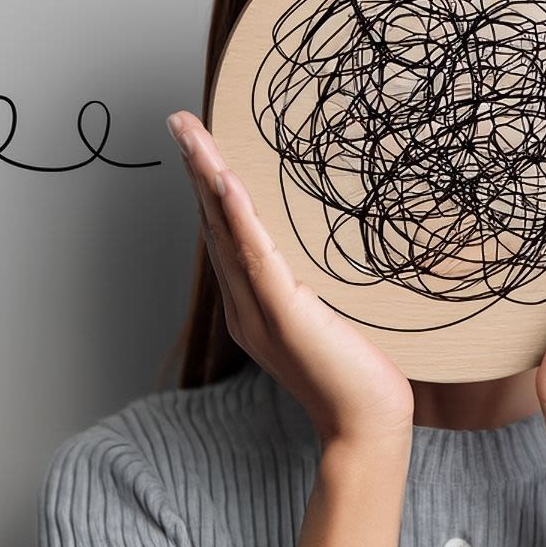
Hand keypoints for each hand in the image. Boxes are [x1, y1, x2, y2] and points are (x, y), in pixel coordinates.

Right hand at [166, 110, 415, 448]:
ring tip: (189, 135)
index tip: (200, 145)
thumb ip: (307, 292)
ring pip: (225, 232)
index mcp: (252, 305)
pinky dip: (237, 217)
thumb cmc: (355, 376)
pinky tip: (224, 183)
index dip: (208, 187)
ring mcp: (259, 309)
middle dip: (195, 169)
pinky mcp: (284, 314)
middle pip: (213, 224)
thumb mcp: (326, 321)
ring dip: (205, 178)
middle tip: (179, 122)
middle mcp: (244, 305)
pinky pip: (255, 257)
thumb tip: (316, 260)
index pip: (225, 235)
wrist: (366, 424)